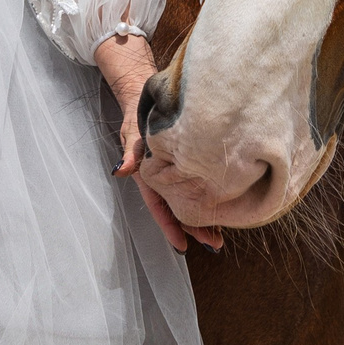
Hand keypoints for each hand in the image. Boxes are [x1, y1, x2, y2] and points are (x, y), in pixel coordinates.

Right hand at [94, 34, 223, 253]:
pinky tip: (223, 206)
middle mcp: (162, 179)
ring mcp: (175, 173)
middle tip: (214, 244)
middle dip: (194, 229)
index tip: (181, 246)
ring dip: (203, 217)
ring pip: (189, 200)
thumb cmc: (136, 117)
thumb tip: (121, 171)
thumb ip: (130, 151)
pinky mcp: (185, 164)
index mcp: (148, 176)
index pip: (158, 207)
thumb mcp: (132, 132)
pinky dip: (207, 197)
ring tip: (220, 235)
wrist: (144, 98)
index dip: (169, 226)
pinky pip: (196, 185)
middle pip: (178, 209)